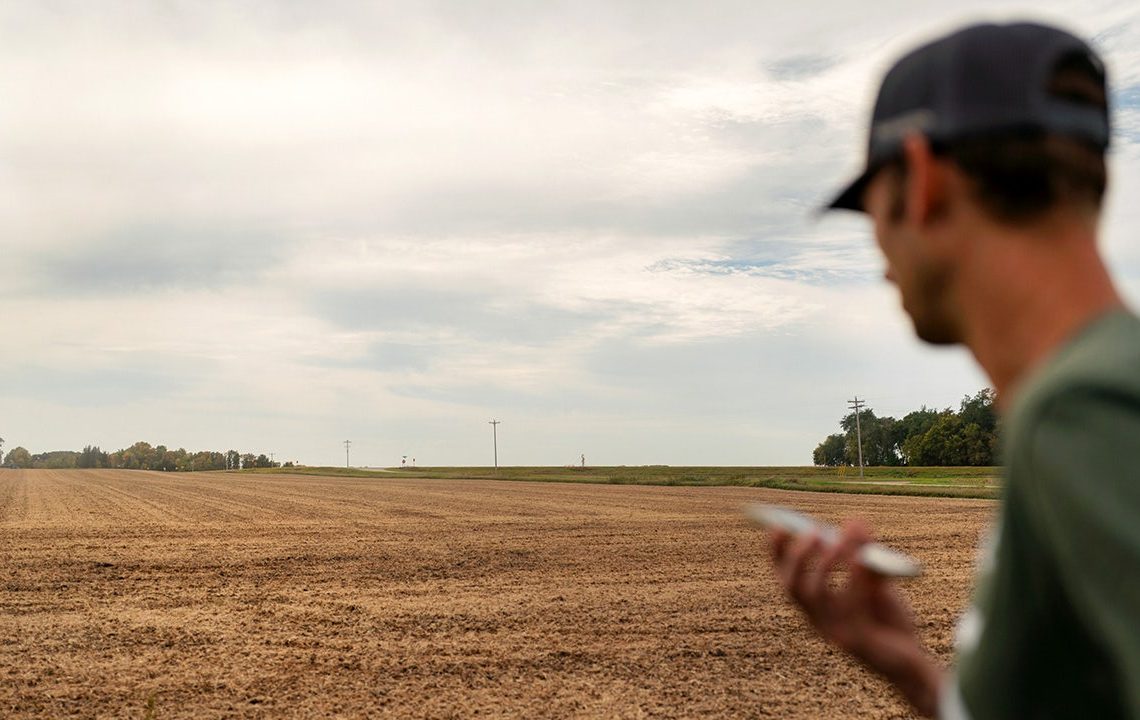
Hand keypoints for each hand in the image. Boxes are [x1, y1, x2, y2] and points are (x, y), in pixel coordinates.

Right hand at [770, 520, 943, 716]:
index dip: (776, 553)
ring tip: (839, 541)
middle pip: (792, 587)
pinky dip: (854, 578)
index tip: (778, 525)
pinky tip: (863, 560)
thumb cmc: (889, 621)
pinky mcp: (858, 641)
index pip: (786, 579)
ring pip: (815, 594)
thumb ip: (865, 553)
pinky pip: (851, 605)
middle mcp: (818, 620)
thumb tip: (855, 520)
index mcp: (816, 608)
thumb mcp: (876, 582)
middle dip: (798, 556)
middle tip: (814, 531)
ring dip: (823, 563)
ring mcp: (835, 632)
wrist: (913, 663)